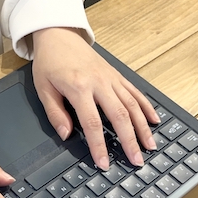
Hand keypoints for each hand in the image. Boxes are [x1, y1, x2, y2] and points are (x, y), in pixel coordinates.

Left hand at [32, 27, 159, 169]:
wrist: (59, 34)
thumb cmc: (50, 61)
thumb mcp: (43, 88)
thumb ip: (55, 113)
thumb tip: (66, 135)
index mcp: (79, 88)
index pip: (92, 123)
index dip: (99, 146)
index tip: (105, 163)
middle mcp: (99, 82)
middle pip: (120, 116)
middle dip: (130, 141)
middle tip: (137, 161)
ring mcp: (111, 78)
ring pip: (132, 105)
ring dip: (143, 127)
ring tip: (150, 146)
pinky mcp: (117, 75)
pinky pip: (135, 92)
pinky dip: (146, 107)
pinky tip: (154, 121)